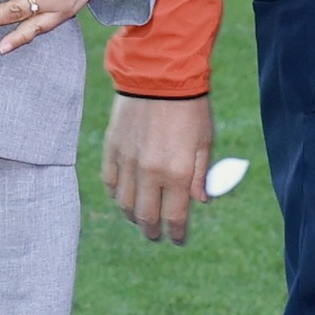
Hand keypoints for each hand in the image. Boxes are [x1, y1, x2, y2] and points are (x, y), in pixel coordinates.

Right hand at [101, 93, 215, 243]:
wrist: (159, 75)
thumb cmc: (189, 108)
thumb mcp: (204, 143)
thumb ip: (200, 176)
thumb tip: (200, 202)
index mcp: (177, 174)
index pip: (175, 217)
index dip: (176, 233)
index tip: (177, 239)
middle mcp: (150, 173)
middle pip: (146, 216)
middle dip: (152, 230)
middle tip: (156, 235)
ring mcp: (128, 162)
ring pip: (125, 203)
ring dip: (133, 216)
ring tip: (140, 219)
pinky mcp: (113, 149)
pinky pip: (110, 182)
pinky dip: (117, 194)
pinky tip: (123, 196)